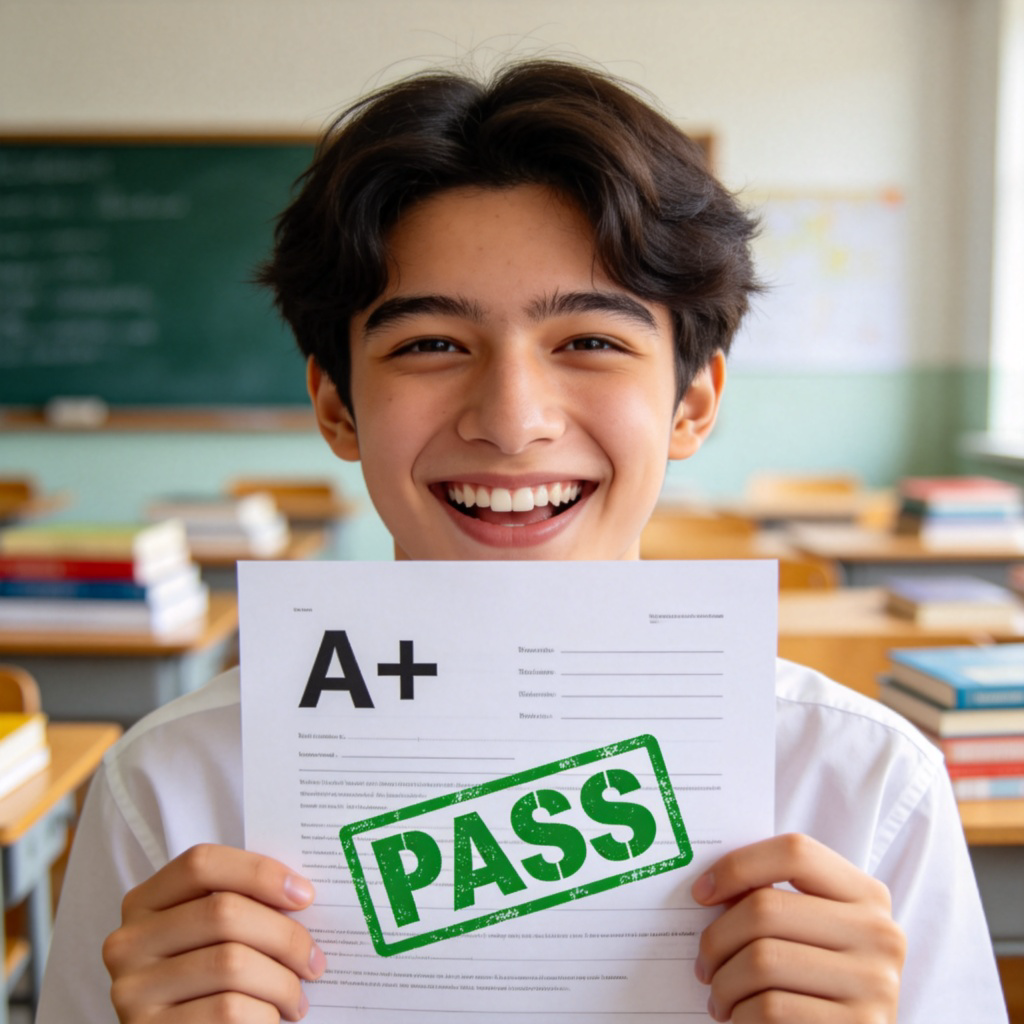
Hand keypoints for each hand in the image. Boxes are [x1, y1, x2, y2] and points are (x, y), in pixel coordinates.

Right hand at [102, 844, 326, 1022]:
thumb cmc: (206, 987)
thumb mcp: (211, 939)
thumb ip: (240, 907)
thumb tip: (300, 894)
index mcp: (145, 902)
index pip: (201, 863)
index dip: (259, 872)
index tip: (304, 895)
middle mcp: (128, 942)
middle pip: (224, 912)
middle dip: (285, 936)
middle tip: (314, 961)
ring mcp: (132, 990)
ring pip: (231, 964)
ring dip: (281, 982)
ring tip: (297, 999)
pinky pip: (227, 1011)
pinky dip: (263, 1015)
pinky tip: (271, 1020)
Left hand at [691, 833, 904, 1022]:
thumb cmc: (822, 987)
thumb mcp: (815, 933)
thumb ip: (779, 902)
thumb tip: (710, 888)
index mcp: (867, 895)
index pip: (795, 853)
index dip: (738, 866)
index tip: (702, 893)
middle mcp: (880, 934)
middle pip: (766, 908)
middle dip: (717, 939)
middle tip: (703, 963)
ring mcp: (875, 984)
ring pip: (762, 960)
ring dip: (724, 983)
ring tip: (719, 997)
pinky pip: (771, 1008)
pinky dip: (741, 1015)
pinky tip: (740, 1020)